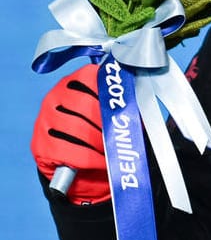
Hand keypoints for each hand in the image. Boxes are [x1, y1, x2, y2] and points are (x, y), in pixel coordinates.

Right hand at [31, 63, 110, 203]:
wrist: (68, 156)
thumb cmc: (94, 126)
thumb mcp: (105, 109)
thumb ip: (118, 102)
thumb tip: (141, 104)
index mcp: (72, 82)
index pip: (91, 78)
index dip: (109, 94)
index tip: (124, 107)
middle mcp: (54, 97)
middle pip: (85, 106)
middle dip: (108, 121)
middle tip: (122, 131)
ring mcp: (44, 120)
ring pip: (78, 129)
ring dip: (102, 141)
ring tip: (115, 147)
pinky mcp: (40, 145)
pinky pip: (70, 152)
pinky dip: (91, 159)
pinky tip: (103, 161)